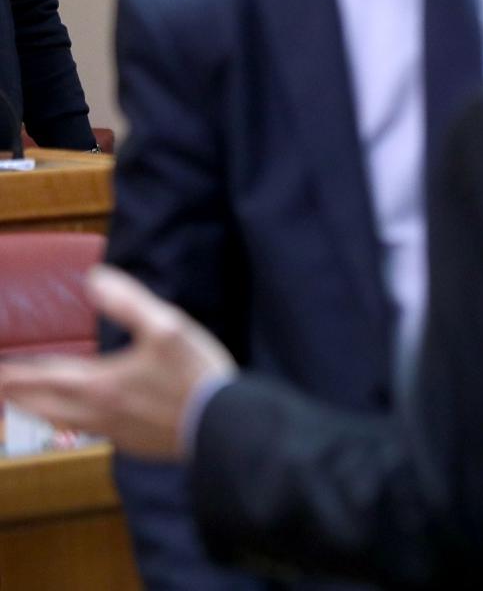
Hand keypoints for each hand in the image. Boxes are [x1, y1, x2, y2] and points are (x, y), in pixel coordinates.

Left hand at [0, 266, 236, 459]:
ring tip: (27, 403)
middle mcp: (97, 411)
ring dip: (37, 410)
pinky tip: (81, 419)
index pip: (43, 376)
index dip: (13, 373)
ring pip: (60, 422)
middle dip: (15, 394)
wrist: (222, 426)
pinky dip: (69, 422)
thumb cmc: (195, 376)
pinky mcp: (132, 443)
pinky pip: (87, 432)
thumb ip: (129, 302)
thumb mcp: (168, 327)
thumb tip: (96, 278)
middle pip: (42, 405)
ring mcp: (113, 431)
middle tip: (1, 386)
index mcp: (99, 383)